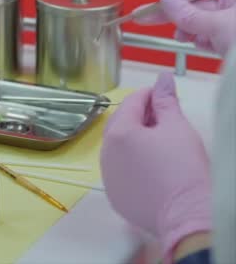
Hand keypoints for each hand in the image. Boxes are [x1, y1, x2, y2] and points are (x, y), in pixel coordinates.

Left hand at [100, 72, 210, 261]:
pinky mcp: (115, 196)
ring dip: (134, 140)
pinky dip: (131, 163)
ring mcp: (107, 176)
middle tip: (164, 117)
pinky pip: (119, 171)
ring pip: (117, 148)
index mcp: (118, 133)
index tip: (164, 95)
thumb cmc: (183, 167)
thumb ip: (166, 101)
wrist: (185, 214)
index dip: (148, 95)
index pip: (130, 103)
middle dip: (140, 116)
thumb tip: (162, 78)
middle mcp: (105, 153)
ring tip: (159, 142)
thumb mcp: (177, 127)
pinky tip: (151, 166)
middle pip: (120, 124)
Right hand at [134, 0, 235, 56]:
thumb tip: (167, 1)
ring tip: (184, 38)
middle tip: (148, 18)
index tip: (162, 1)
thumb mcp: (218, 25)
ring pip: (203, 21)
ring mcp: (234, 23)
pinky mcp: (233, 40)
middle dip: (180, 14)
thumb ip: (189, 14)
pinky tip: (200, 44)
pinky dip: (202, 39)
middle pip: (201, 3)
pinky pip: (211, 34)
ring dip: (190, 29)